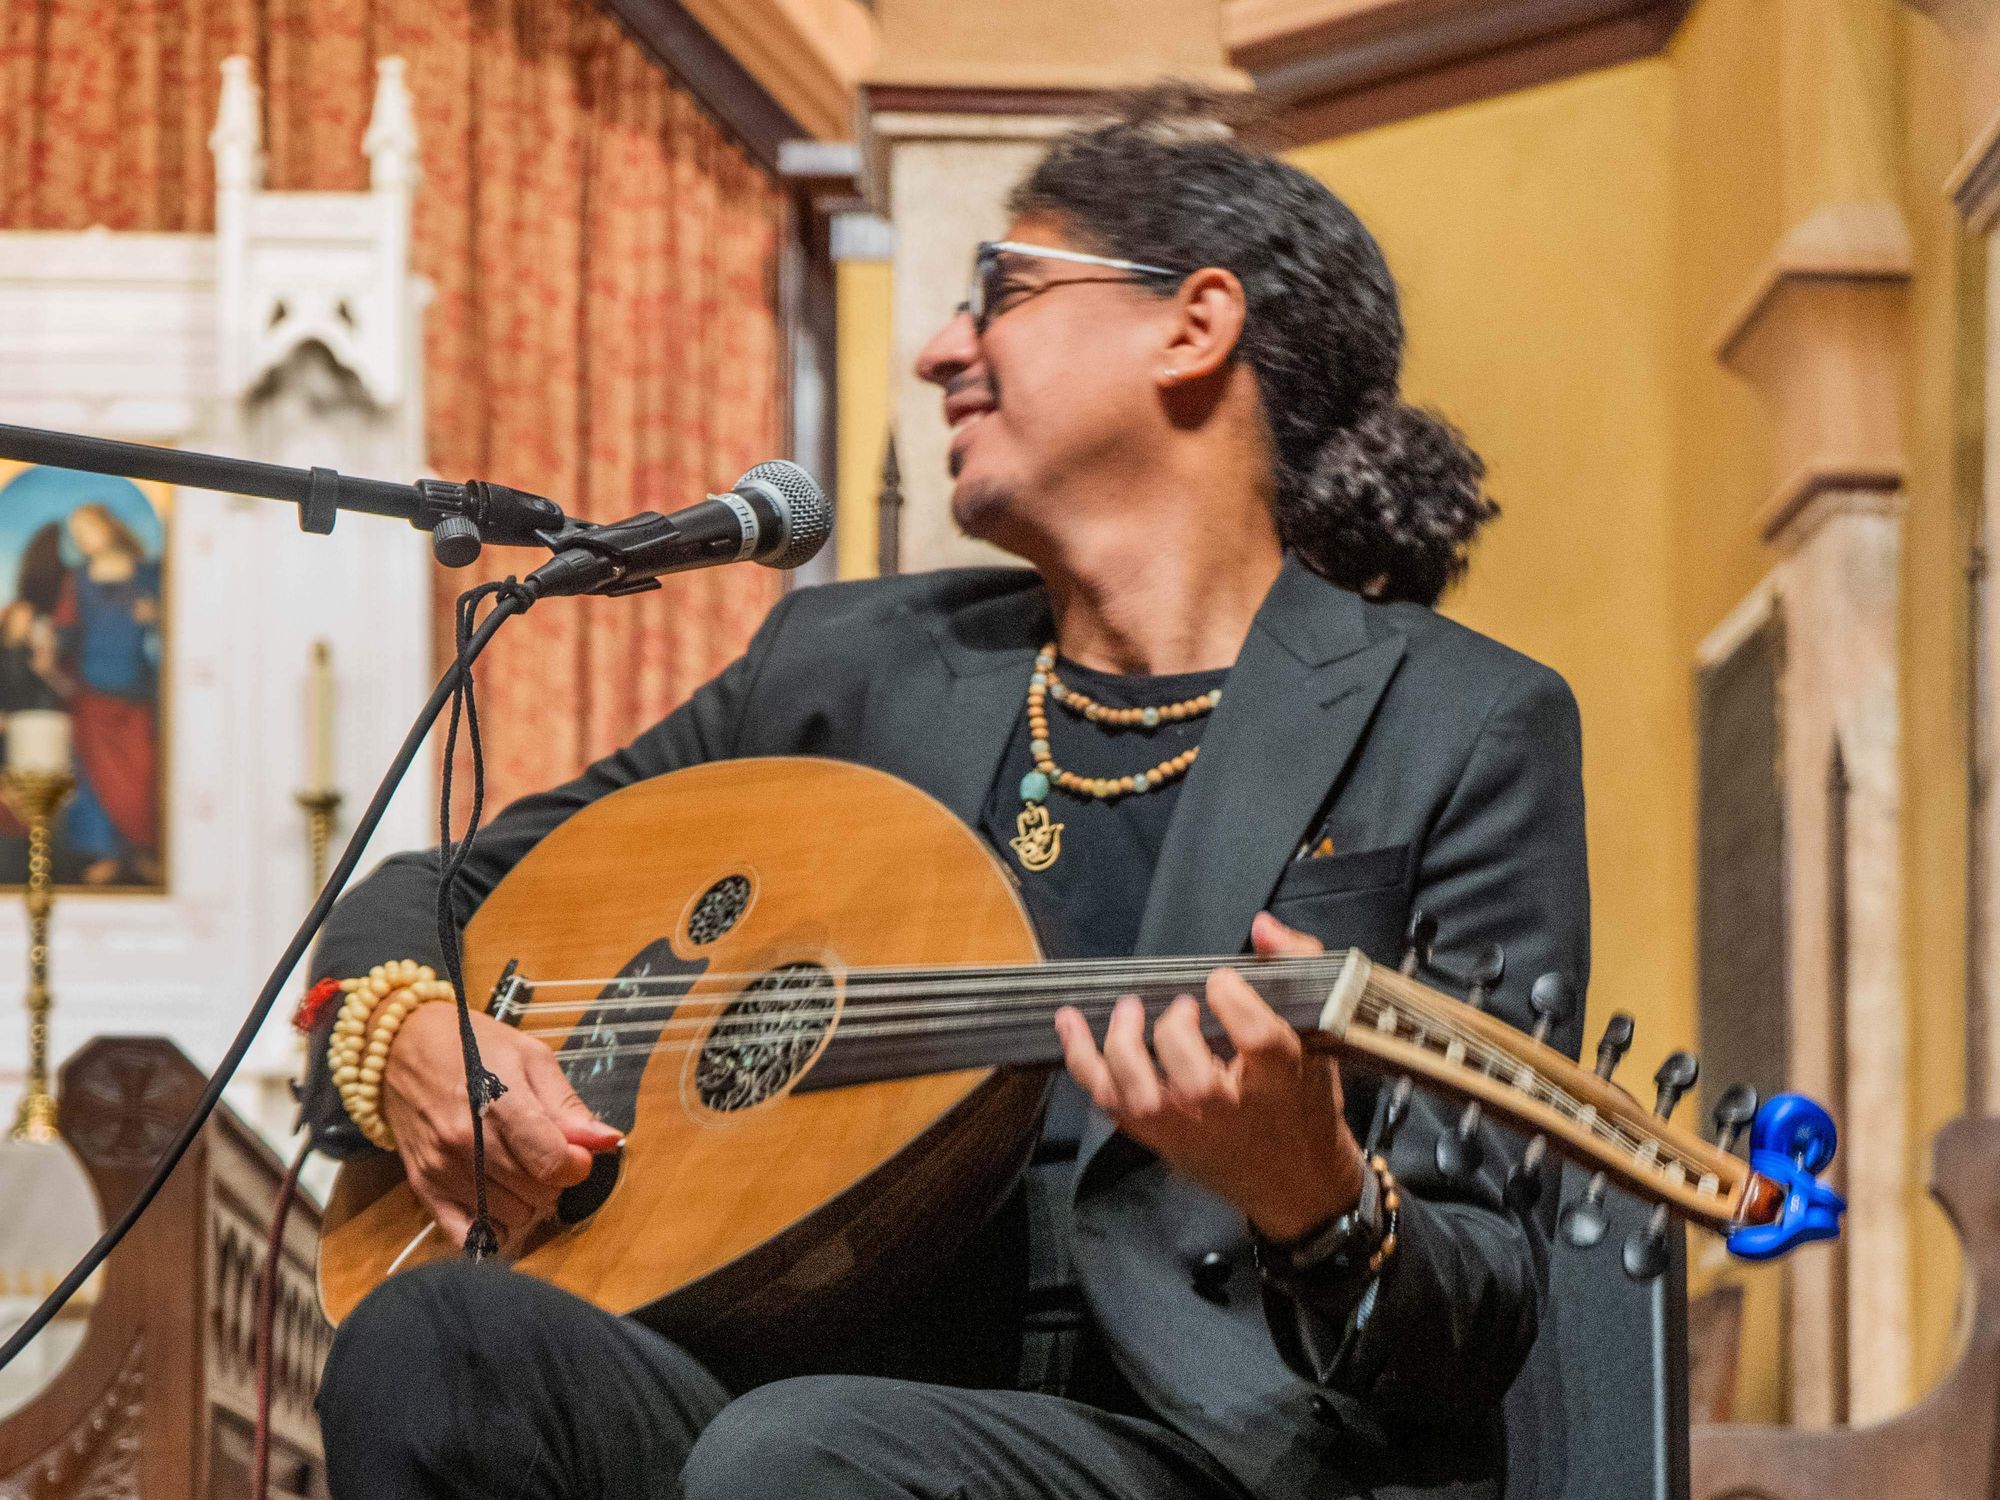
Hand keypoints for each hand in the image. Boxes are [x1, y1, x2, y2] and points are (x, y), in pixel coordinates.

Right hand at [382, 1003, 621, 1247]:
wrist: (400, 1047)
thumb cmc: (473, 1046)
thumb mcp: (530, 1057)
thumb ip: (567, 1105)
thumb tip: (607, 1141)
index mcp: (499, 1101)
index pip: (552, 1162)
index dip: (578, 1163)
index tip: (577, 1151)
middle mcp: (466, 1141)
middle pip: (537, 1194)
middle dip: (552, 1177)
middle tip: (540, 1150)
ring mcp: (441, 1168)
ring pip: (511, 1217)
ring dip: (525, 1199)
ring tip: (514, 1164)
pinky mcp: (422, 1188)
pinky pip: (468, 1235)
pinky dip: (491, 1225)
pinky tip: (494, 1196)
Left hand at [1054, 911, 1368, 1239]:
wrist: (1296, 1182)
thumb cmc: (1303, 1098)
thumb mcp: (1320, 1030)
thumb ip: (1295, 964)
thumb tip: (1262, 926)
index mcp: (1281, 1079)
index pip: (1257, 1038)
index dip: (1234, 1001)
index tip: (1221, 981)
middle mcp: (1231, 1110)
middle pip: (1194, 1076)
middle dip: (1175, 1032)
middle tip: (1181, 1008)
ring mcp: (1189, 1128)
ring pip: (1141, 1095)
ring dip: (1122, 1047)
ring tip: (1128, 1011)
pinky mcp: (1158, 1137)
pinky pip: (1109, 1101)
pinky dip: (1083, 1061)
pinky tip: (1070, 1023)